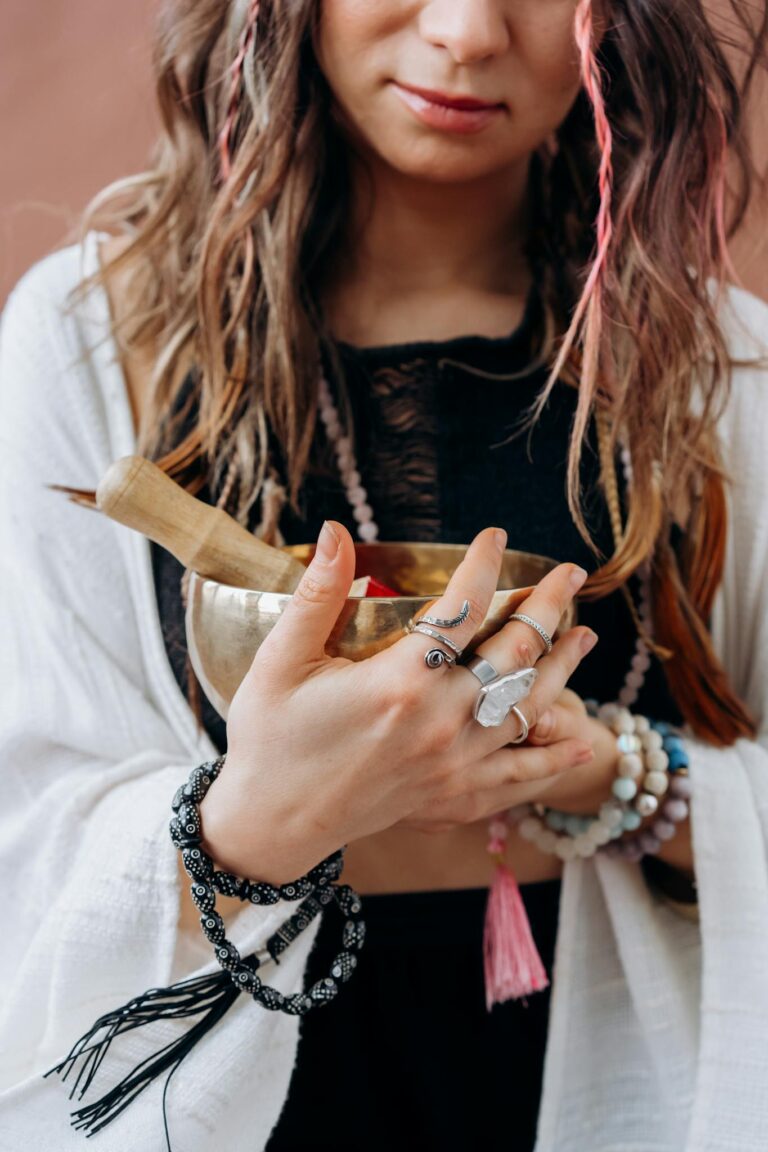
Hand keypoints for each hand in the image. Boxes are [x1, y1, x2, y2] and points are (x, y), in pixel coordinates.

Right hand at [203, 521, 597, 882]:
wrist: (271, 824)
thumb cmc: (269, 739)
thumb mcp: (280, 661)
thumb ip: (316, 594)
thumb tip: (334, 530)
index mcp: (400, 682)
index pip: (463, 607)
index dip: (484, 565)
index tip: (494, 538)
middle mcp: (441, 721)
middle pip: (515, 652)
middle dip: (548, 606)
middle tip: (570, 574)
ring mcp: (454, 763)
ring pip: (529, 707)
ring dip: (564, 667)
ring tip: (587, 635)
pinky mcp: (454, 796)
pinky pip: (521, 777)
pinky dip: (557, 760)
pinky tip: (585, 742)